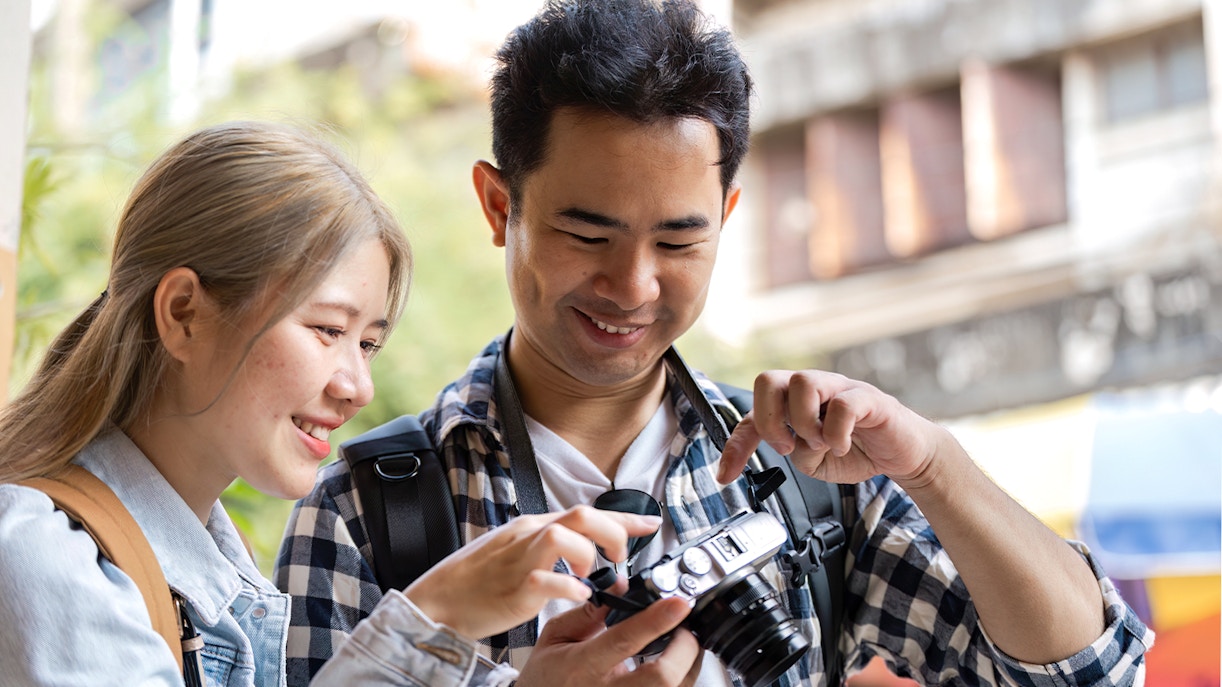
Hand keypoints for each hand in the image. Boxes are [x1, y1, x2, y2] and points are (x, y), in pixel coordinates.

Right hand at [404, 505, 660, 639]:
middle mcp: (527, 536)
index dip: (624, 517)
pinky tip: (576, 596)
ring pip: (564, 536)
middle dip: (612, 533)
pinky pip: (546, 580)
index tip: (652, 524)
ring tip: (590, 577)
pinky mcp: (513, 589)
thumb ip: (547, 546)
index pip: (585, 511)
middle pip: (581, 515)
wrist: (437, 601)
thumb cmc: (475, 580)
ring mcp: (519, 561)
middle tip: (618, 558)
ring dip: (589, 556)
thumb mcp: (515, 551)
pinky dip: (569, 587)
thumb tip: (582, 547)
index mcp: (531, 528)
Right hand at [515, 595, 702, 686]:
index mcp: (583, 666)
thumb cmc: (547, 676)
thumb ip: (588, 611)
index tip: (678, 603)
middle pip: (662, 676)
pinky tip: (674, 661)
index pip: (625, 640)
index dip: (655, 621)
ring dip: (687, 661)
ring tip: (683, 640)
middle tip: (687, 625)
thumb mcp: (556, 636)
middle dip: (684, 646)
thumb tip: (620, 585)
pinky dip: (680, 676)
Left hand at [717, 370, 950, 487]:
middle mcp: (813, 389)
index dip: (737, 444)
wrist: (903, 456)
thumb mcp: (813, 462)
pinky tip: (842, 446)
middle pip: (768, 380)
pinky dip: (837, 432)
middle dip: (768, 420)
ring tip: (820, 444)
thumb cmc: (856, 451)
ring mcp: (841, 388)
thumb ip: (795, 451)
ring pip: (803, 382)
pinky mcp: (870, 398)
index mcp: (793, 403)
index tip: (727, 475)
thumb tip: (787, 444)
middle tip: (787, 447)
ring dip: (804, 422)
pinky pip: (843, 404)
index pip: (752, 413)